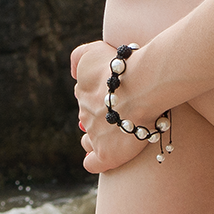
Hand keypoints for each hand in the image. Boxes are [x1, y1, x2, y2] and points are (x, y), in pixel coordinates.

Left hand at [71, 41, 146, 174]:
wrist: (142, 86)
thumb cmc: (124, 66)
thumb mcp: (94, 50)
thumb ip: (78, 57)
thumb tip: (71, 73)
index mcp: (84, 91)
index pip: (86, 98)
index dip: (101, 98)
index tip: (117, 97)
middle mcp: (85, 113)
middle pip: (89, 119)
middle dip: (103, 118)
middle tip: (125, 113)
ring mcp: (94, 135)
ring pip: (90, 139)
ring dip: (101, 138)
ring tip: (119, 134)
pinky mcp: (107, 153)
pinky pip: (93, 163)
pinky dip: (96, 161)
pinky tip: (107, 157)